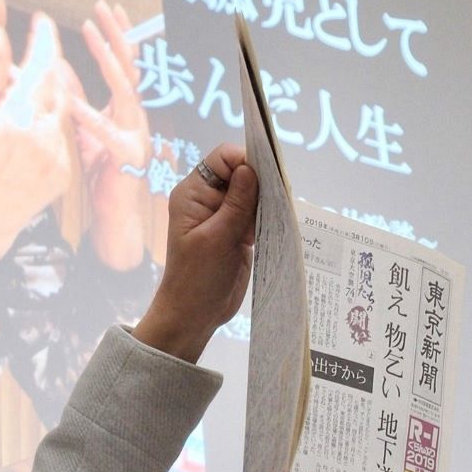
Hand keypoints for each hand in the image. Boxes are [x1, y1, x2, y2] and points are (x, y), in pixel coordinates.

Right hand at [0, 14, 74, 265]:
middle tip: (13, 72)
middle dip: (40, 70)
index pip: (42, 65)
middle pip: (55, 85)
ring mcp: (59, 157)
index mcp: (18, 118)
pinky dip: (44, 125)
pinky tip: (20, 137)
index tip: (43, 20)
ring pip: (59, 110)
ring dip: (42, 98)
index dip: (44, 39)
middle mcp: (46, 136)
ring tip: (11, 107)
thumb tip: (1, 36)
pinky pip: (60, 135)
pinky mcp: (64, 173)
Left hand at [68, 0, 153, 270]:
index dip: (119, 34)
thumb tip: (60, 66)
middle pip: (131, 66)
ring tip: (93, 35)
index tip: (107, 7)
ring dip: (108, 60)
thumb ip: (76, 98)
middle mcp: (136, 116)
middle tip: (103, 7)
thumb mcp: (85, 128)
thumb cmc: (100, 174)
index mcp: (127, 108)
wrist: (114, 215)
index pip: (126, 63)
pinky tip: (72, 102)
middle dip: (118, 34)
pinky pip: (106, 131)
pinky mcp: (125, 156)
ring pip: (125, 89)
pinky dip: (89, 115)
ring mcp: (135, 133)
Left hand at [132, 144, 257, 362]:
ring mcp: (223, 215)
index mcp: (193, 194)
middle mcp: (207, 199)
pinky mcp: (237, 230)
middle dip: (262, 181)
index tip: (268, 177)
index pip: (222, 158)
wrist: (194, 313)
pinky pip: (256, 213)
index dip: (246, 161)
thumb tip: (250, 167)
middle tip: (278, 200)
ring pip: (253, 193)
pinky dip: (268, 216)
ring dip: (267, 201)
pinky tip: (277, 225)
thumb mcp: (218, 237)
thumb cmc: (198, 277)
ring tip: (277, 216)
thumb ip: (236, 202)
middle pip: (241, 172)